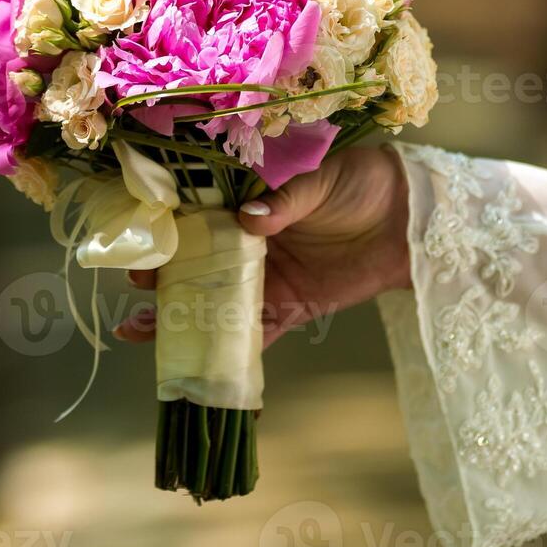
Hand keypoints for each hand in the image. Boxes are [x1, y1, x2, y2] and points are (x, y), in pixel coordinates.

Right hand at [116, 145, 410, 348]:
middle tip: (137, 286)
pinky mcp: (295, 307)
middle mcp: (251, 246)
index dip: (171, 233)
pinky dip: (233, 352)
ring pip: (217, 304)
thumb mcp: (319, 179)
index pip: (199, 220)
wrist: (409, 215)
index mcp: (249, 207)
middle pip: (199, 266)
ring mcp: (270, 280)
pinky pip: (260, 333)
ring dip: (182, 318)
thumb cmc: (361, 183)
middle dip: (164, 278)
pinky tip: (201, 366)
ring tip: (141, 330)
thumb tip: (248, 220)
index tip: (145, 241)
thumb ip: (284, 202)